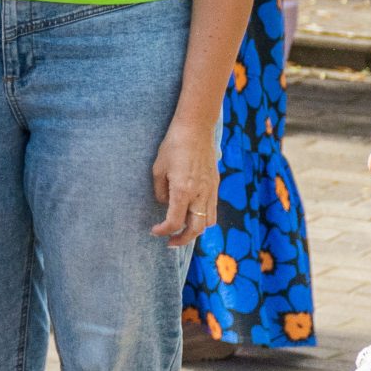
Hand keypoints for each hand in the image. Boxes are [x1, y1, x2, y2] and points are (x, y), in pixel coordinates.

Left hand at [149, 114, 219, 247]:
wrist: (196, 128)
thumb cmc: (173, 146)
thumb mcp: (158, 169)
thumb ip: (161, 192)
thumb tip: (165, 204)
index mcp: (183, 191)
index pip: (175, 222)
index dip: (164, 231)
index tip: (154, 231)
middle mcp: (200, 194)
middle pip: (196, 229)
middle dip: (182, 239)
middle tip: (170, 242)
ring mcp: (211, 190)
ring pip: (209, 222)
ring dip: (196, 230)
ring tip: (183, 231)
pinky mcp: (215, 184)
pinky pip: (212, 208)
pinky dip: (203, 217)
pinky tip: (192, 213)